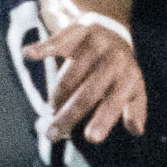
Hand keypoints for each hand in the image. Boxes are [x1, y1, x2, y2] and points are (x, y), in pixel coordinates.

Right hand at [25, 21, 145, 142]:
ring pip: (70, 76)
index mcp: (128, 77)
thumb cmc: (120, 68)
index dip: (103, 120)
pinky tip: (29, 55)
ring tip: (51, 110)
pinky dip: (43, 48)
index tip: (91, 138)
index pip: (115, 102)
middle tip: (52, 134)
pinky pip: (58, 42)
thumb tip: (137, 130)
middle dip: (68, 116)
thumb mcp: (134, 88)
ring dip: (57, 96)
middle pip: (87, 94)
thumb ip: (135, 110)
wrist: (111, 27)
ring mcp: (95, 45)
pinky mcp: (77, 31)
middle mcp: (113, 60)